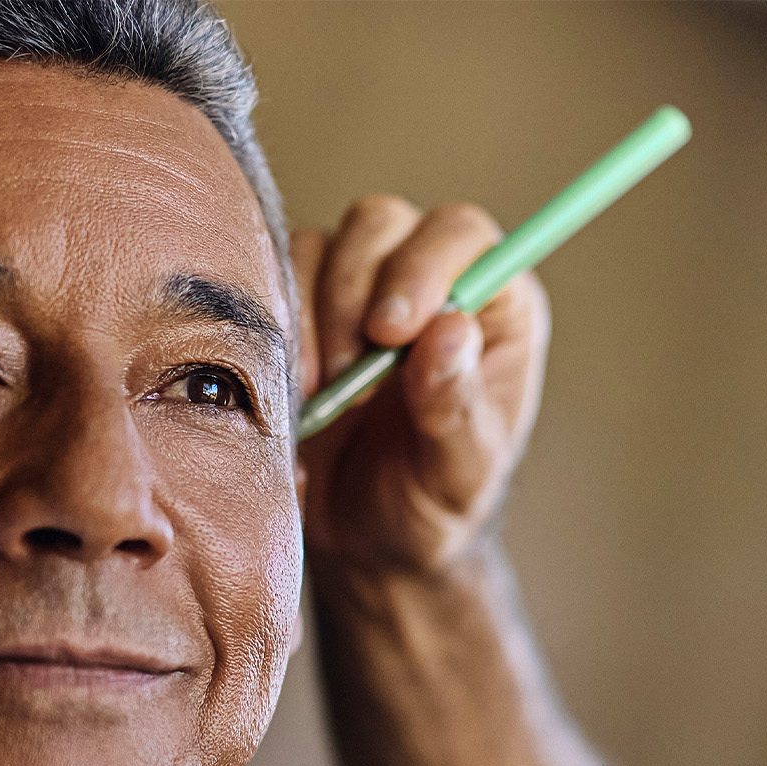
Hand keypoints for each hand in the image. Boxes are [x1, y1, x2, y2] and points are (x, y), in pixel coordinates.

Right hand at [294, 197, 551, 574]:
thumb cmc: (431, 505)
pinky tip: (291, 395)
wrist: (366, 539)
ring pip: (321, 247)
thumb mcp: (457, 473)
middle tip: (347, 376)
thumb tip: (452, 331)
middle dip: (354, 295)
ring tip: (322, 397)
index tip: (391, 331)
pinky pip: (271, 282)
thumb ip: (457, 407)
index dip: (422, 266)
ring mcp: (360, 287)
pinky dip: (272, 334)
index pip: (464, 237)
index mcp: (495, 308)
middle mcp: (429, 280)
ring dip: (310, 319)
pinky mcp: (301, 306)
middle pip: (382, 225)